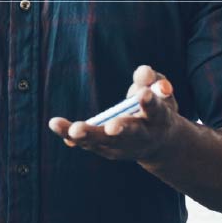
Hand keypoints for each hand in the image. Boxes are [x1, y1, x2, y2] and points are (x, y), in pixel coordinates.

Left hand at [48, 65, 182, 165]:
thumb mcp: (160, 92)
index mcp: (160, 118)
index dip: (150, 102)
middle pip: (132, 132)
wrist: (160, 144)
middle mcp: (144, 135)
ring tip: (74, 130)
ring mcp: (126, 146)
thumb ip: (151, 80)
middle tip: (111, 128)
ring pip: (106, 141)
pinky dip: (76, 139)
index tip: (143, 94)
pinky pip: (91, 145)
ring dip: (90, 136)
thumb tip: (144, 71)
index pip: (155, 109)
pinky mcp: (110, 152)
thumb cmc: (157, 108)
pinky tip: (61, 131)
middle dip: (122, 128)